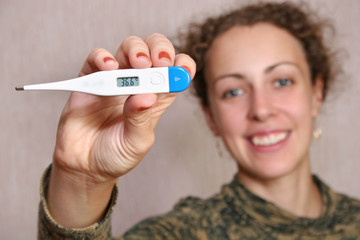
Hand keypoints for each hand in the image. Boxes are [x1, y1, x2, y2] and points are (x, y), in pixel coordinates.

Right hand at [46, 34, 194, 227]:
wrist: (85, 166)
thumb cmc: (116, 155)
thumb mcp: (136, 142)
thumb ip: (141, 119)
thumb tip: (147, 96)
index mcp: (156, 99)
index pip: (175, 73)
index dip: (182, 65)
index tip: (182, 70)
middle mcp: (137, 85)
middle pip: (154, 53)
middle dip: (160, 49)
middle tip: (159, 62)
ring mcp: (114, 80)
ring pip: (128, 49)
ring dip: (136, 50)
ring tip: (138, 64)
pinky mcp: (90, 80)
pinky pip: (96, 59)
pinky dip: (102, 57)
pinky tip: (109, 68)